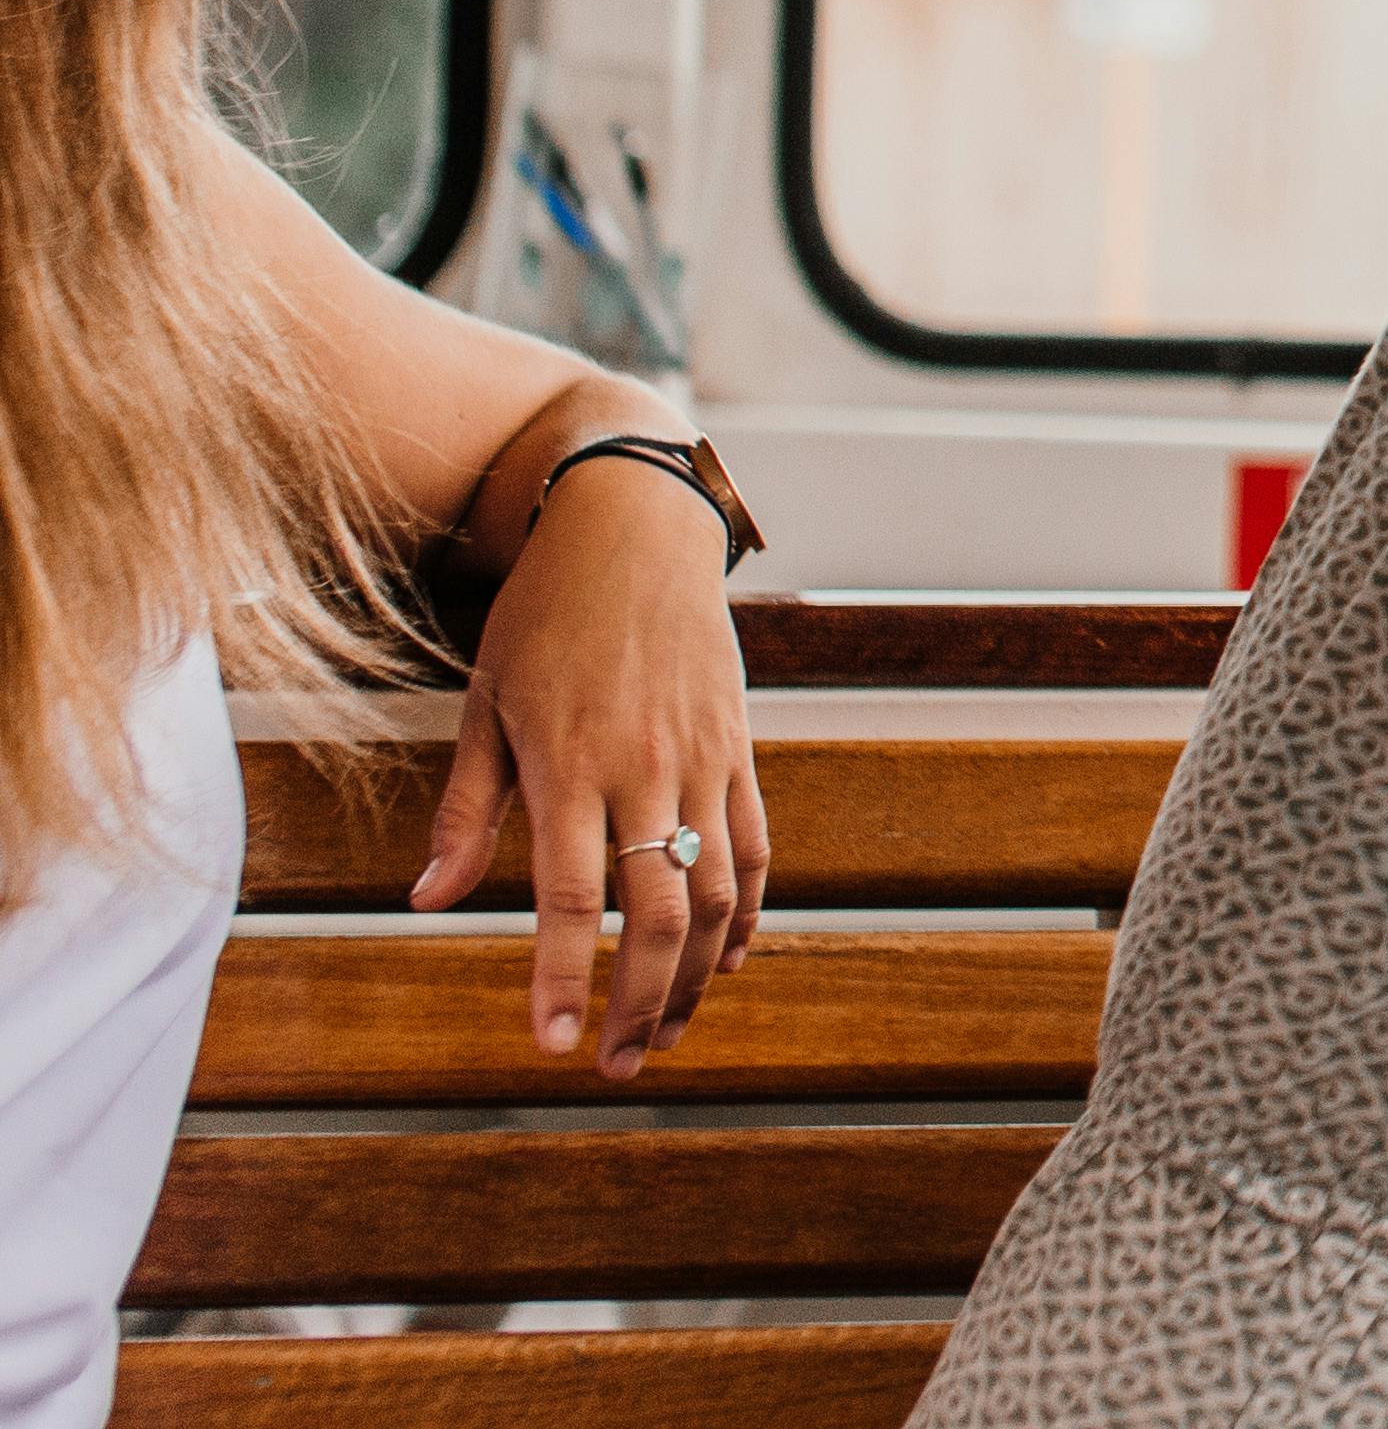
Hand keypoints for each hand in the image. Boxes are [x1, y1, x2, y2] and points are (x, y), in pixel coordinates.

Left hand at [411, 455, 768, 1079]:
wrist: (635, 528)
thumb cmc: (543, 615)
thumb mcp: (484, 705)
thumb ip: (466, 811)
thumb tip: (428, 903)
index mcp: (571, 764)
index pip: (572, 901)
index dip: (562, 982)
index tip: (548, 1047)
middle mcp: (646, 769)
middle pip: (659, 915)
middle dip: (638, 1003)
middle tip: (611, 1063)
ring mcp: (704, 759)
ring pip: (718, 893)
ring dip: (694, 976)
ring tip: (665, 1032)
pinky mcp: (739, 747)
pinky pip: (755, 846)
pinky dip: (750, 912)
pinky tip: (727, 960)